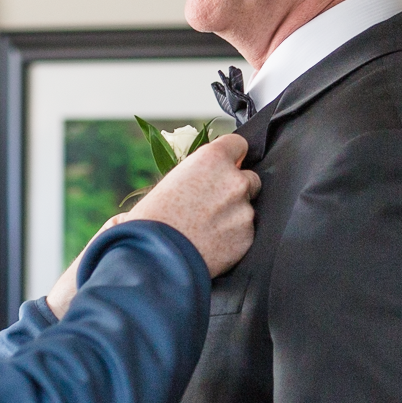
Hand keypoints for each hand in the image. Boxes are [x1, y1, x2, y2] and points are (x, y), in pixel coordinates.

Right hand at [41, 135, 258, 316]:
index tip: (226, 166)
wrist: (154, 258)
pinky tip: (212, 244)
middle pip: (249, 178)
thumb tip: (208, 176)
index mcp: (212, 159)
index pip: (239, 145)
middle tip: (212, 204)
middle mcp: (234, 181)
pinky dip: (233, 237)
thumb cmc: (152, 219)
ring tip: (207, 229)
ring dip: (234, 215)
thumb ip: (198, 175)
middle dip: (236, 189)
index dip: (232, 157)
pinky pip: (246, 232)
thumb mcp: (170, 183)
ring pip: (247, 208)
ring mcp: (244, 210)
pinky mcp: (247, 236)